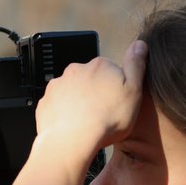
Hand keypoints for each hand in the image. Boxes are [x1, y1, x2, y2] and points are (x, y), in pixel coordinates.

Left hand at [33, 39, 147, 152]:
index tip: (116, 102)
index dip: (115, 87)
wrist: (72, 140)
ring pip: (71, 92)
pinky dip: (63, 113)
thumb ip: (136, 65)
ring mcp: (58, 85)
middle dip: (94, 93)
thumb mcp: (134, 91)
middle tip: (101, 113)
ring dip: (77, 102)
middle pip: (89, 80)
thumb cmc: (107, 118)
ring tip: (85, 122)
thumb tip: (139, 44)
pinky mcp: (45, 102)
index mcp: (100, 65)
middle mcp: (76, 70)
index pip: (110, 70)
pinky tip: (71, 126)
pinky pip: (57, 105)